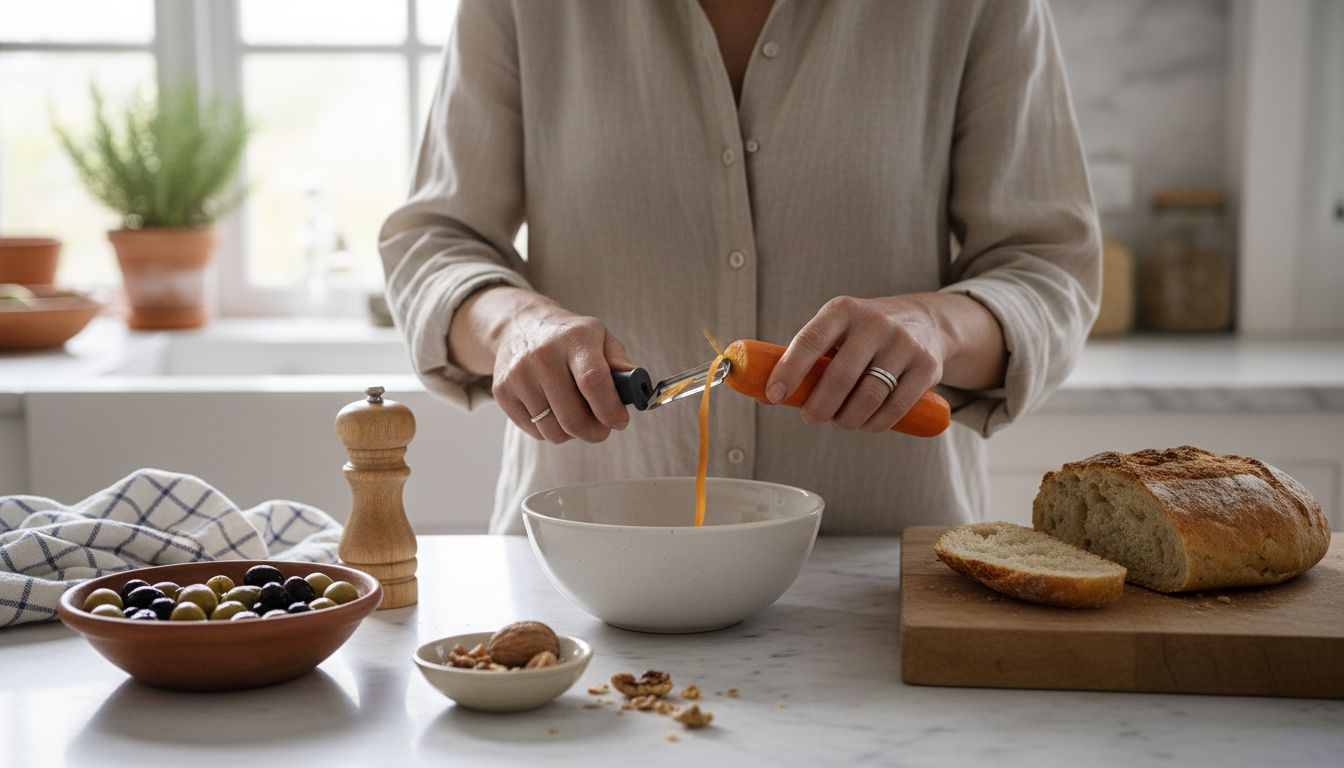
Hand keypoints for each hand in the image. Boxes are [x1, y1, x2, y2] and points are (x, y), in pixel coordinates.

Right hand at [451, 287, 634, 443]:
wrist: (520, 326)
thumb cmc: (569, 338)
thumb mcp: (600, 338)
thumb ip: (621, 364)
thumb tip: (638, 389)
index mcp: (574, 339)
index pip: (594, 382)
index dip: (610, 411)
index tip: (620, 421)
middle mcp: (542, 355)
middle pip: (573, 417)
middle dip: (596, 432)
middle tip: (603, 428)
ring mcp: (518, 375)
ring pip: (554, 431)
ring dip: (573, 434)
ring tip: (577, 416)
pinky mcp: (503, 392)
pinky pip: (535, 432)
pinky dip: (551, 430)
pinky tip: (554, 411)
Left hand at [765, 294, 950, 432]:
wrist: (925, 321)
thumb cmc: (863, 335)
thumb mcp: (835, 333)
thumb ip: (803, 361)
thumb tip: (763, 396)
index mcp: (842, 310)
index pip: (811, 340)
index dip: (790, 370)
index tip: (775, 395)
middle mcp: (874, 323)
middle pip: (841, 376)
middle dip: (820, 406)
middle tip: (810, 417)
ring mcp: (904, 343)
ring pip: (870, 395)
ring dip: (848, 419)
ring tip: (839, 421)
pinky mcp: (927, 365)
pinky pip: (897, 406)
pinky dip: (876, 423)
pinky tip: (865, 424)